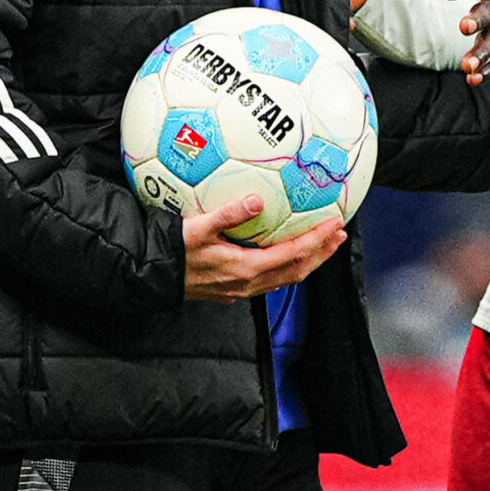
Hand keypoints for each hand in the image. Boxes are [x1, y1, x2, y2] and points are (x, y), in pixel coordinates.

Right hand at [183, 197, 345, 301]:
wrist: (150, 277)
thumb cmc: (173, 251)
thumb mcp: (199, 227)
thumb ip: (230, 213)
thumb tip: (258, 199)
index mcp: (246, 269)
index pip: (293, 254)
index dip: (317, 240)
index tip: (335, 225)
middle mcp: (249, 284)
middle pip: (297, 271)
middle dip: (321, 253)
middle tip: (339, 235)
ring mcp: (241, 290)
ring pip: (286, 278)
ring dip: (308, 261)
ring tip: (322, 244)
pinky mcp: (233, 290)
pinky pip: (271, 280)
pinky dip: (288, 267)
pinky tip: (287, 255)